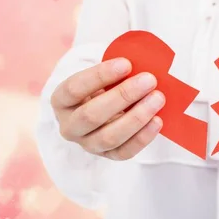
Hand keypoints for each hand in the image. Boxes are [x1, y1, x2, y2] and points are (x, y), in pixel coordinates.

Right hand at [50, 58, 165, 159]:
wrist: (105, 110)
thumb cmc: (103, 88)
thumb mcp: (102, 77)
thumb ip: (116, 71)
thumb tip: (142, 62)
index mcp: (61, 101)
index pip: (74, 88)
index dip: (100, 76)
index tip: (126, 64)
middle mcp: (69, 126)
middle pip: (91, 115)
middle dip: (123, 96)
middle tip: (149, 80)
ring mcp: (87, 144)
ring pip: (109, 137)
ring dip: (136, 117)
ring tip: (158, 99)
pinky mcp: (107, 156)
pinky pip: (125, 152)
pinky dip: (143, 137)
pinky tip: (158, 120)